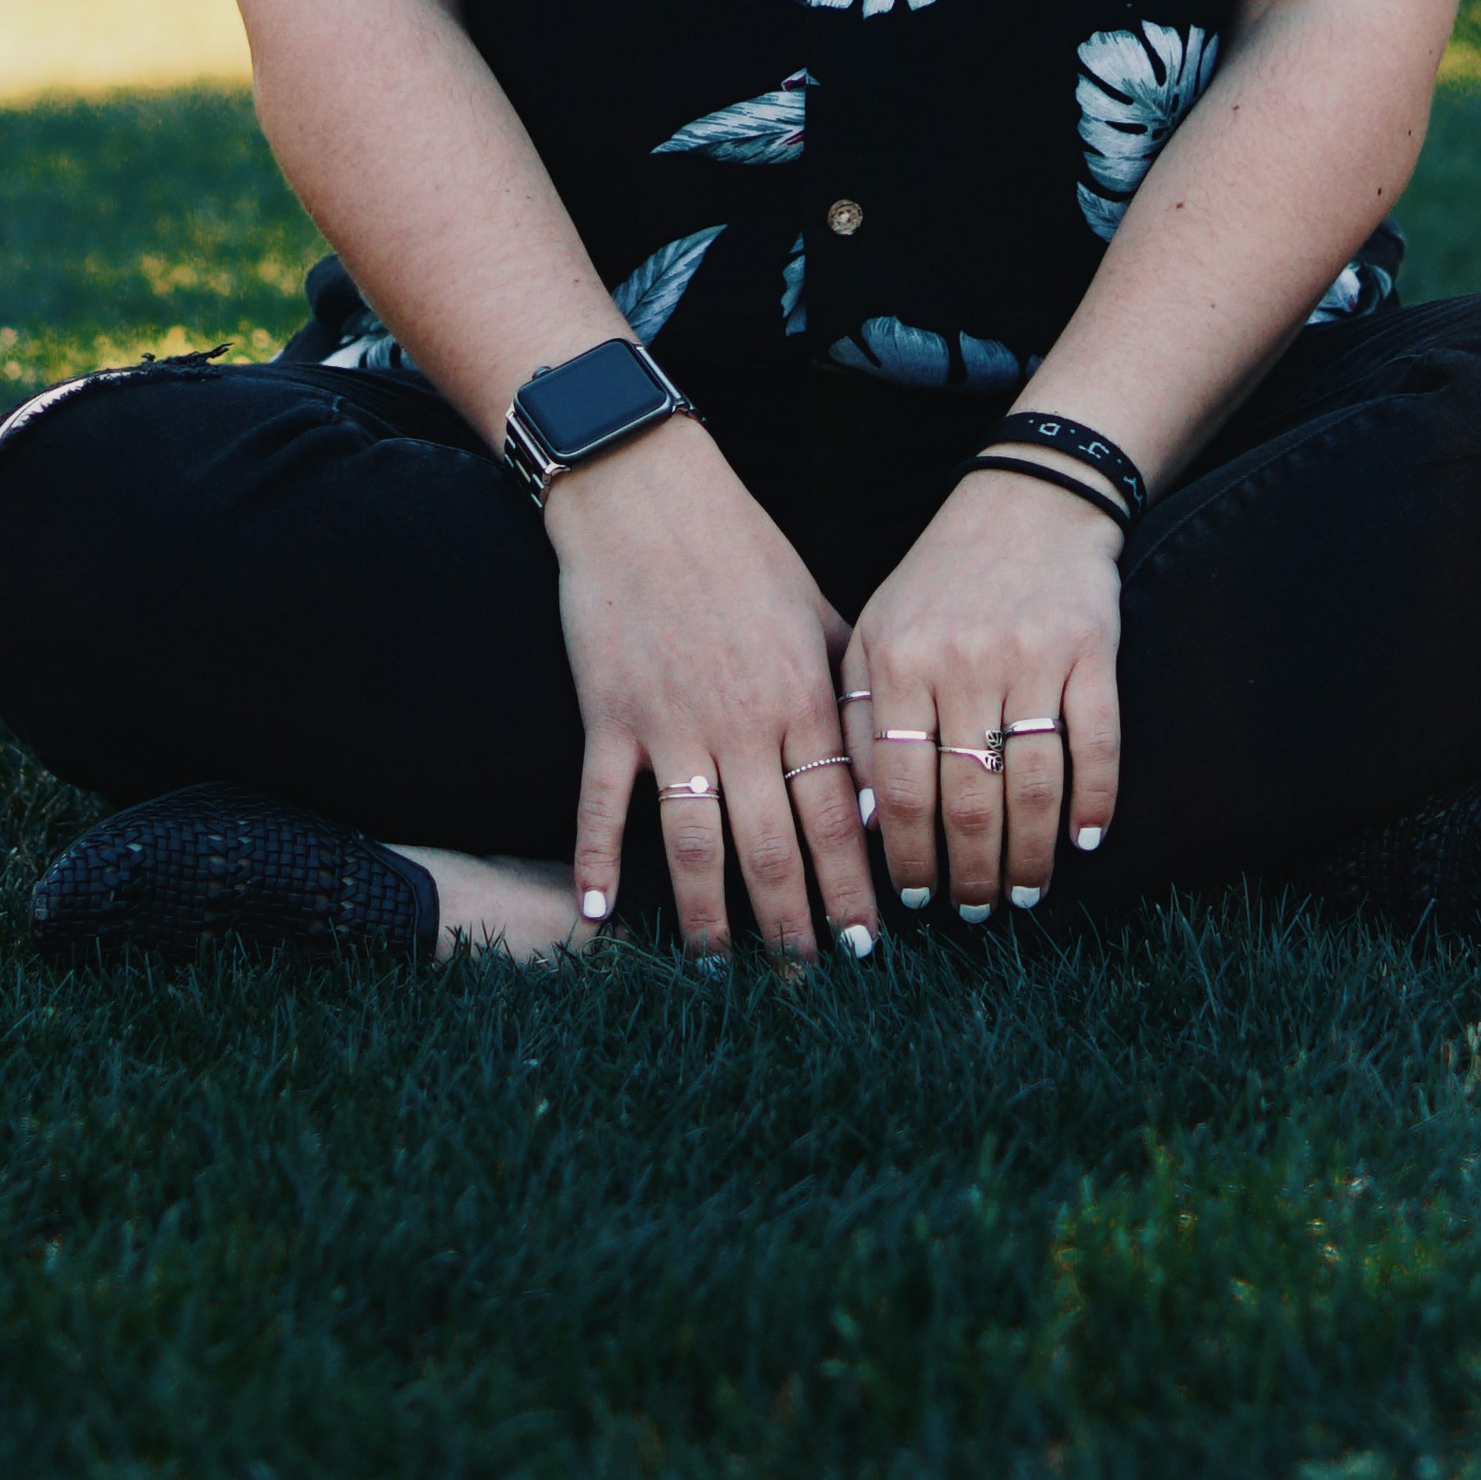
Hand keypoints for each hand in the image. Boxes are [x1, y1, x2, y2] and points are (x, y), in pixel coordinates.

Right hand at [544, 416, 882, 958]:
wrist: (649, 495)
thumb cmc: (744, 551)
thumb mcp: (818, 612)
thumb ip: (850, 694)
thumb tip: (884, 771)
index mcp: (802, 699)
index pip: (839, 817)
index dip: (854, 887)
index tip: (870, 945)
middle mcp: (743, 723)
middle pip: (773, 849)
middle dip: (794, 926)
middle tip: (808, 983)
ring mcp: (671, 724)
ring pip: (695, 845)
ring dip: (710, 917)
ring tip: (723, 971)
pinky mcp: (610, 716)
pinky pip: (602, 805)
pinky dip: (596, 864)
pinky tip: (599, 919)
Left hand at [844, 469, 1123, 917]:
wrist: (1028, 499)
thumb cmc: (940, 579)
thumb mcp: (876, 632)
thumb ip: (857, 721)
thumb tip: (865, 826)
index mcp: (899, 659)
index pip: (900, 786)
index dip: (909, 856)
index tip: (916, 899)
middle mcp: (962, 661)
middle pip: (967, 799)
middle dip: (972, 872)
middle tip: (977, 912)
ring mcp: (1031, 656)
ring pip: (1031, 785)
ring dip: (1029, 855)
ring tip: (1024, 894)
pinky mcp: (1091, 648)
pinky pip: (1095, 743)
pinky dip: (1093, 800)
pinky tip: (1084, 839)